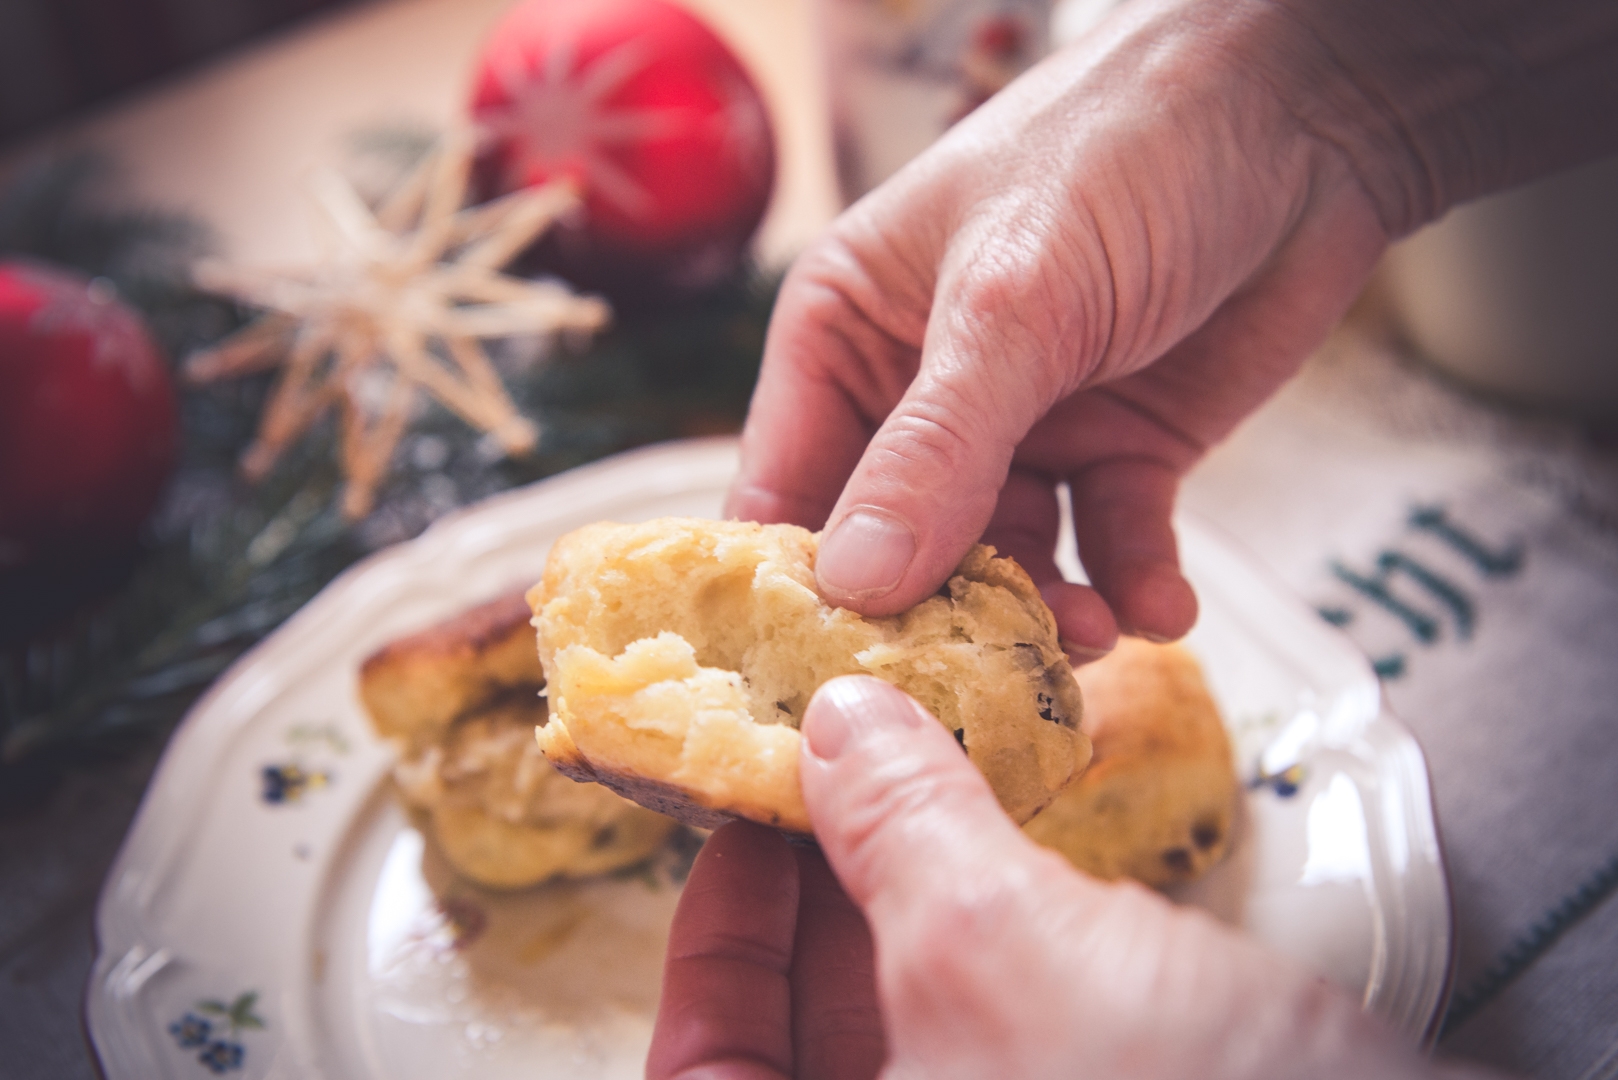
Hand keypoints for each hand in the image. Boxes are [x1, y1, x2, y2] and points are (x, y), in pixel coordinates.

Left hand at [648, 675, 1467, 1079]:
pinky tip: (1008, 826)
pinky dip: (993, 920)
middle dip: (817, 889)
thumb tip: (840, 722)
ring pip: (909, 1014)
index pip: (705, 1064)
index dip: (711, 935)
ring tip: (916, 765)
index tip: (742, 818)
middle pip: (804, 1027)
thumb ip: (897, 832)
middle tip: (829, 764)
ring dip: (909, 887)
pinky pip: (1002, 1013)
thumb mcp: (1002, 954)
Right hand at [724, 0, 1617, 658]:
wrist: (1306, 114)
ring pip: (1004, 566)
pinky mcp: (1119, 454)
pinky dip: (1133, 587)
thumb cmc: (1122, 154)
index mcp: (847, 338)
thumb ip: (936, 448)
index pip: (786, 488)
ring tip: (1091, 634)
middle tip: (969, 688)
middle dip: (932, 618)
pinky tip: (1162, 607)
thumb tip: (853, 585)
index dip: (795, 592)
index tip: (813, 688)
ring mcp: (1023, 431)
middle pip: (895, 550)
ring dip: (1044, 612)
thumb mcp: (1014, 300)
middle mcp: (920, 396)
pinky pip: (1108, 548)